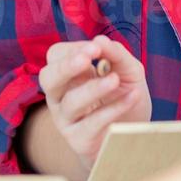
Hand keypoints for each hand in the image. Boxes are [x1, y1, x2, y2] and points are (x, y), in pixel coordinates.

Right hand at [36, 34, 150, 178]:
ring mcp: (67, 119)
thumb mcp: (127, 70)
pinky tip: (132, 97)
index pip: (56, 55)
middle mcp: (60, 95)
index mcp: (67, 74)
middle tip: (86, 59)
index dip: (74, 50)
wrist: (131, 136)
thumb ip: (116, 54)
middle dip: (66, 67)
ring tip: (115, 80)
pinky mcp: (79, 141)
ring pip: (71, 102)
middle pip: (48, 78)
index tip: (96, 47)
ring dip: (93, 88)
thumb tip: (100, 40)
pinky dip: (113, 109)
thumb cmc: (123, 97)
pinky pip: (91, 124)